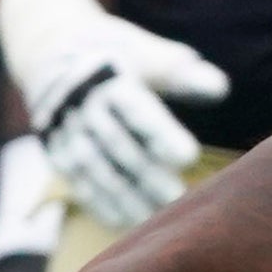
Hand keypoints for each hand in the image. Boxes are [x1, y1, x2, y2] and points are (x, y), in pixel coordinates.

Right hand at [0, 0, 228, 231]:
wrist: (49, 48)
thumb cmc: (117, 52)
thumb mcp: (146, 50)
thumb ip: (181, 72)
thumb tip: (221, 89)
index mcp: (107, 75)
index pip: (135, 108)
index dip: (160, 134)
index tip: (190, 158)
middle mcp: (80, 104)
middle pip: (116, 144)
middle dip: (146, 174)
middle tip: (179, 199)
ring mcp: (64, 130)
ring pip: (95, 169)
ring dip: (125, 197)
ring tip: (158, 218)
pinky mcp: (56, 150)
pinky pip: (77, 181)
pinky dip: (101, 204)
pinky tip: (127, 222)